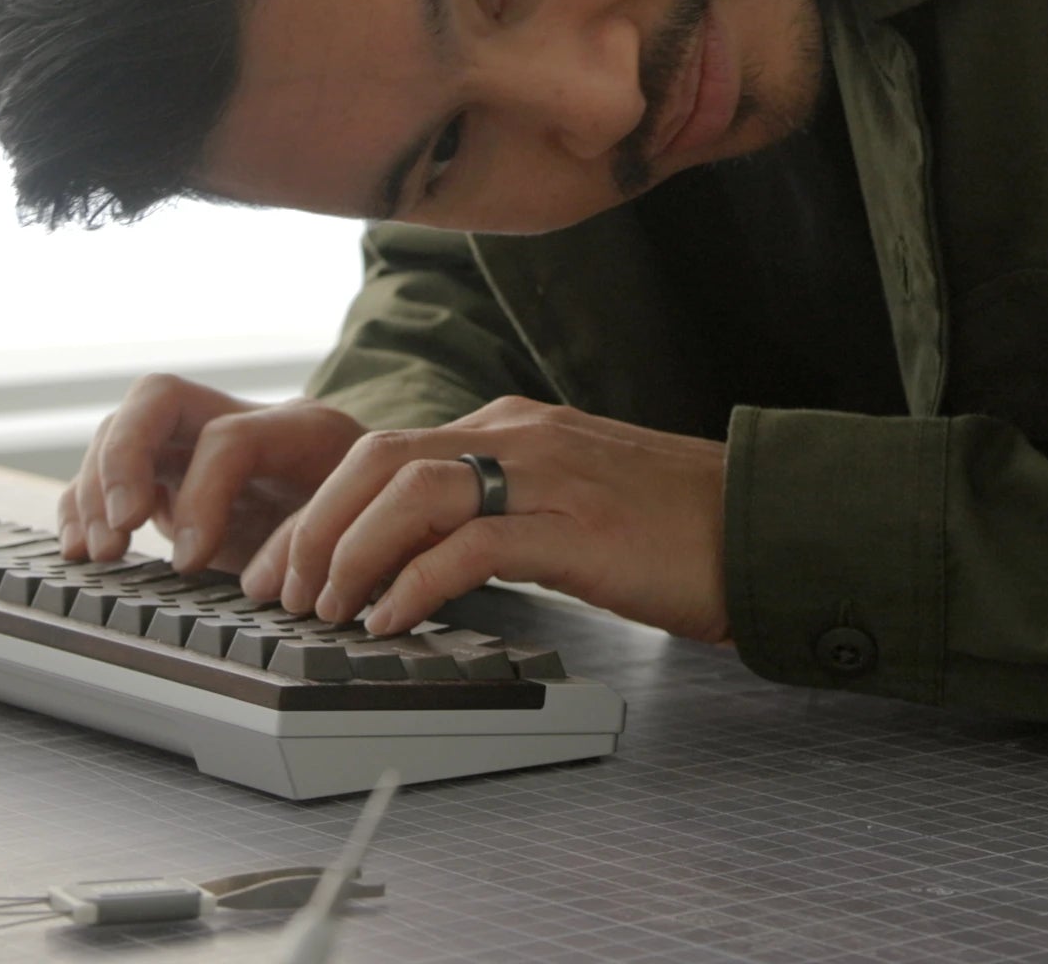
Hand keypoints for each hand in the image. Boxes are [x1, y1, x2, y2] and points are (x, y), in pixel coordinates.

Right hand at [55, 377, 368, 570]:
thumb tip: (258, 581)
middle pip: (159, 398)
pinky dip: (86, 504)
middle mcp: (240, 421)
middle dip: (125, 458)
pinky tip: (81, 548)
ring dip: (97, 487)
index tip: (191, 561)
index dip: (201, 496)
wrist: (380, 510)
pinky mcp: (172, 480)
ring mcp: (199, 445)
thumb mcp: (362, 529)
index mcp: (302, 427)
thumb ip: (309, 544)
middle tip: (122, 527)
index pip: (228, 436)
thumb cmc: (374, 520)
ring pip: (124, 429)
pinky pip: (112, 473)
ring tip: (99, 550)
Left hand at [251, 396, 728, 643]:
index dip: (320, 506)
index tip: (285, 564)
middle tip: (281, 592)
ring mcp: (547, 476)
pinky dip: (415, 582)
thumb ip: (501, 505)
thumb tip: (422, 553)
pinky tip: (393, 620)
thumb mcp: (569, 497)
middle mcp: (519, 436)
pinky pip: (470, 545)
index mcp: (512, 426)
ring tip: (328, 610)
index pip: (384, 449)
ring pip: (409, 491)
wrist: (765, 526)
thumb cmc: (674, 526)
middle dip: (313, 527)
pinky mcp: (575, 527)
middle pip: (376, 459)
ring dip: (349, 553)